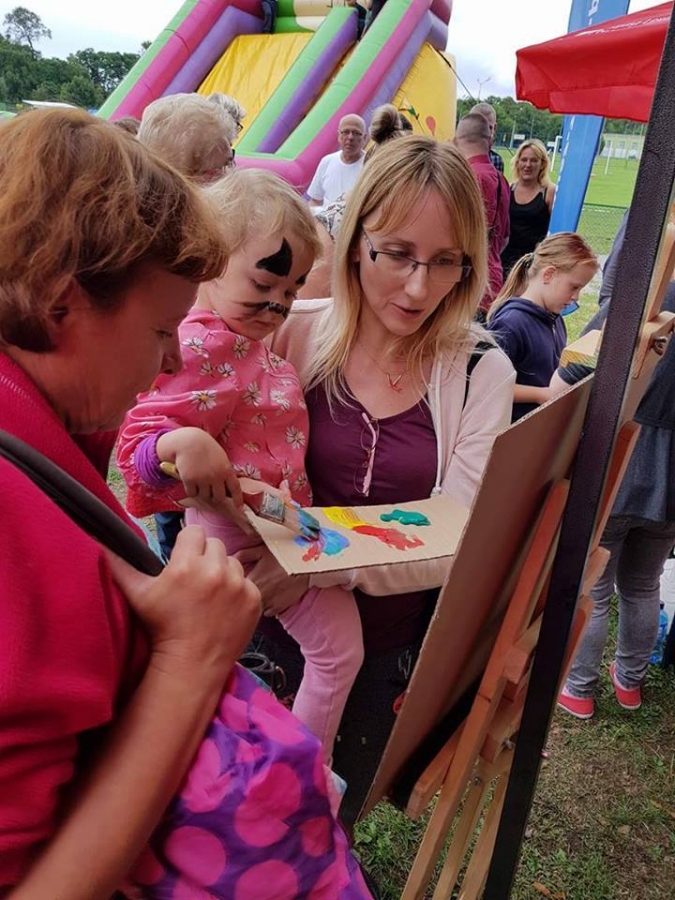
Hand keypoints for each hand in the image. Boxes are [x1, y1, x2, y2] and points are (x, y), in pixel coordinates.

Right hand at [104, 525, 260, 675]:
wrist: (191, 664)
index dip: (187, 545)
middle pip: (215, 544)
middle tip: (194, 579)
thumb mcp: (137, 594)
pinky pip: (247, 583)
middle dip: (205, 557)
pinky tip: (223, 607)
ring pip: (232, 562)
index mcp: (187, 565)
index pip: (194, 532)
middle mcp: (216, 571)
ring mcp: (239, 586)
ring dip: (222, 572)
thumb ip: (120, 565)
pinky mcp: (254, 600)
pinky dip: (237, 591)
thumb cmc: (161, 628)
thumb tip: (100, 543)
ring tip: (208, 594)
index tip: (183, 560)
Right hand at [157, 427, 242, 508]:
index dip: (238, 500)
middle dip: (215, 496)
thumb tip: (228, 489)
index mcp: (226, 470)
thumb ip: (225, 472)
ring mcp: (203, 479)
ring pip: (205, 496)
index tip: (239, 508)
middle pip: (219, 497)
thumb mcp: (221, 458)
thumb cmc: (206, 449)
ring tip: (200, 483)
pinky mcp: (190, 480)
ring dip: (203, 493)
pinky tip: (191, 482)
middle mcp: (216, 476)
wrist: (188, 441)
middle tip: (211, 490)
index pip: (235, 488)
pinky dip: (192, 490)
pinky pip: (193, 493)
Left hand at [235, 545, 308, 616]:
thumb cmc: (284, 555)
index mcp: (250, 580)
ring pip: (253, 608)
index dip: (232, 585)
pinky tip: (270, 596)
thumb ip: (243, 555)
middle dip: (241, 595)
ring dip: (253, 602)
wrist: (307, 566)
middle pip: (242, 601)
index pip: (232, 588)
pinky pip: (266, 612)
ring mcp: (268, 604)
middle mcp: (257, 595)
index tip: (234, 581)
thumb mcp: (262, 550)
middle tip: (248, 585)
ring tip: (260, 591)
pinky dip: (266, 606)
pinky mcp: (278, 609)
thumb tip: (230, 560)